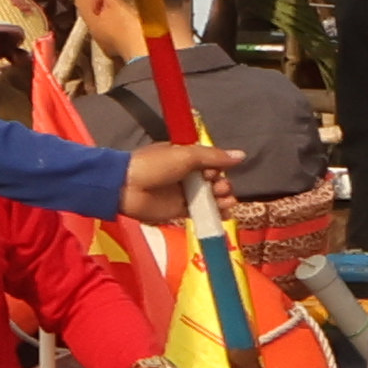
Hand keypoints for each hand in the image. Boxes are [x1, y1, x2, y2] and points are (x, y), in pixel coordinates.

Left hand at [118, 137, 237, 228]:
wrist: (125, 187)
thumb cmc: (153, 165)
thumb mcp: (185, 154)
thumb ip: (213, 156)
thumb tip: (242, 155)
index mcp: (184, 156)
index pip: (210, 162)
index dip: (217, 167)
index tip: (215, 171)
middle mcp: (185, 174)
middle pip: (214, 180)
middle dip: (222, 184)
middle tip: (219, 186)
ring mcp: (182, 193)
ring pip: (210, 197)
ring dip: (222, 198)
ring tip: (224, 199)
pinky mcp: (179, 210)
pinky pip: (202, 212)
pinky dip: (215, 213)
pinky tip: (224, 213)